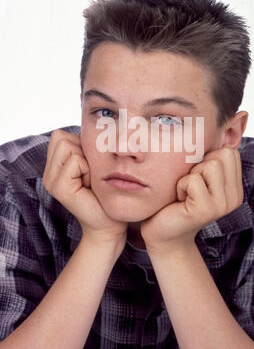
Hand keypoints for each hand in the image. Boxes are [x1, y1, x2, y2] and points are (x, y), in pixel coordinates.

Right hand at [42, 129, 127, 245]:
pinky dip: (89, 169)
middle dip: (83, 151)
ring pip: (68, 145)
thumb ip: (85, 147)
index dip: (81, 145)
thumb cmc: (108, 193)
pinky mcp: (59, 188)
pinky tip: (91, 186)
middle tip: (91, 174)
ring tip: (91, 180)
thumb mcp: (96, 164)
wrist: (111, 223)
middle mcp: (48, 173)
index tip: (91, 168)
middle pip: (62, 137)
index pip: (60, 135)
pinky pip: (76, 160)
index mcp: (55, 166)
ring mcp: (50, 181)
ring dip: (87, 160)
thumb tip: (94, 124)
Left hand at [141, 147, 243, 252]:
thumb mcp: (197, 175)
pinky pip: (192, 180)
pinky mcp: (206, 210)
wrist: (162, 233)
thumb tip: (226, 124)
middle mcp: (235, 197)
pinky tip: (179, 201)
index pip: (229, 151)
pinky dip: (180, 186)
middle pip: (222, 155)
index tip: (197, 177)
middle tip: (190, 185)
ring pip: (209, 164)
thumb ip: (210, 157)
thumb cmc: (176, 199)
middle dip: (199, 164)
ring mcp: (222, 205)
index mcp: (235, 187)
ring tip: (185, 193)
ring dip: (189, 175)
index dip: (207, 158)